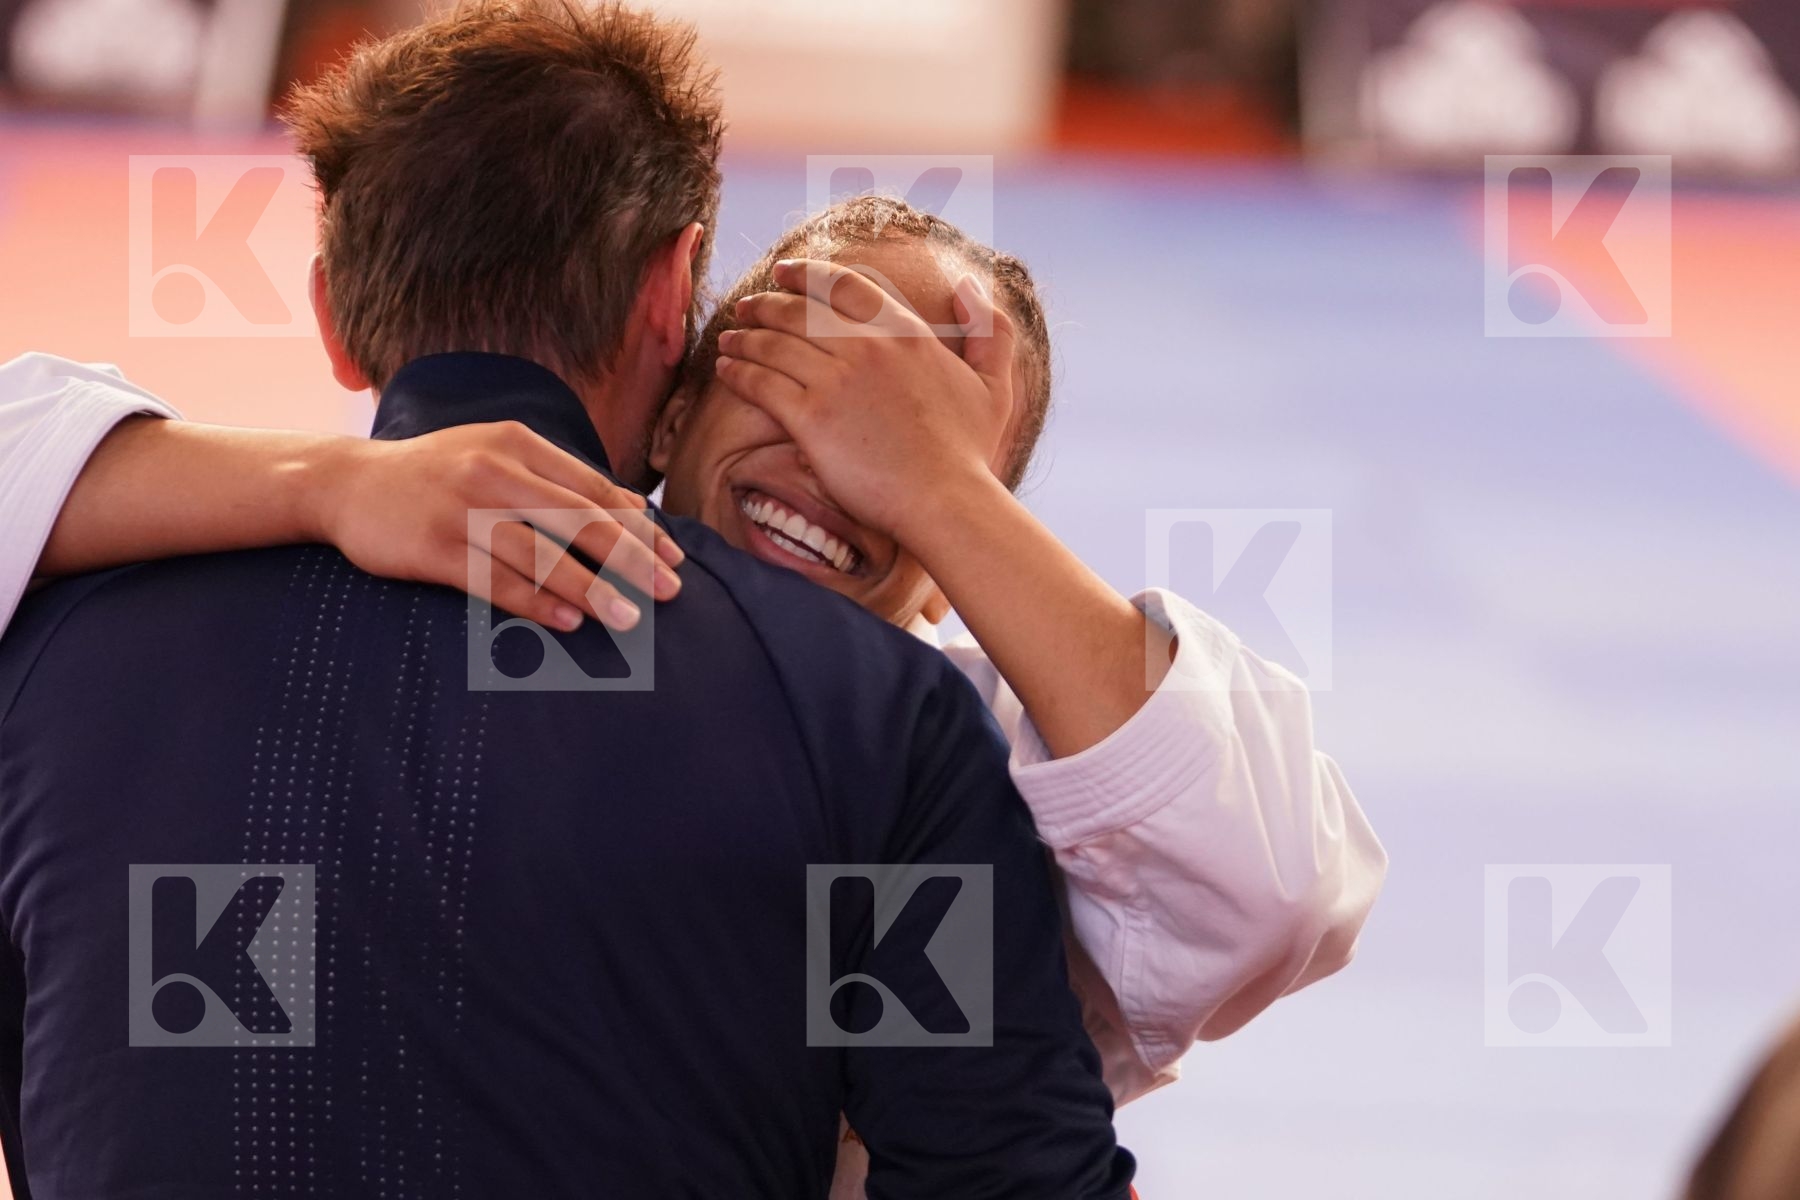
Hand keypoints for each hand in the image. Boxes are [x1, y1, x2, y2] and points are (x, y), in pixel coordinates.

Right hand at [308, 422, 682, 631]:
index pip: (594, 490)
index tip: (674, 560)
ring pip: (540, 553)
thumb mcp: (501, 457)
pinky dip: (534, 602)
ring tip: (628, 618)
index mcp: (518, 444)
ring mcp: (461, 510)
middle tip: (669, 592)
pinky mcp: (432, 548)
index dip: (639, 529)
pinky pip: (494, 580)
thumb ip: (564, 480)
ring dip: (590, 588)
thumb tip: (635, 510)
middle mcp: (494, 471)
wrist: (347, 482)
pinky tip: (567, 621)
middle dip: (630, 559)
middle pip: (577, 519)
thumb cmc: (438, 473)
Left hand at [714, 258, 1015, 543]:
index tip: (785, 273)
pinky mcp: (810, 419)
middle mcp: (867, 347)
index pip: (844, 285)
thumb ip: (991, 330)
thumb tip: (969, 285)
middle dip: (767, 303)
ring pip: (773, 342)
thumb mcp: (994, 385)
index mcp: (905, 333)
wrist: (945, 501)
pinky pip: (761, 383)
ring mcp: (835, 380)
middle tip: (747, 306)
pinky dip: (738, 372)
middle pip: (800, 310)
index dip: (807, 274)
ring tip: (729, 339)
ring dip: (745, 336)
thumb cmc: (969, 453)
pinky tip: (726, 370)